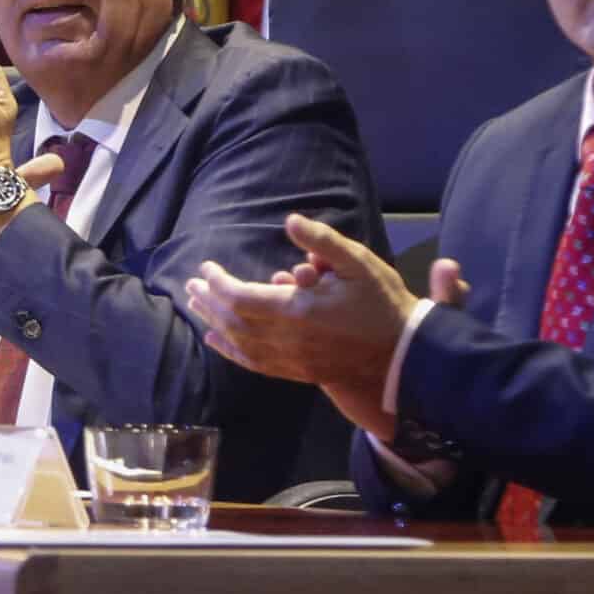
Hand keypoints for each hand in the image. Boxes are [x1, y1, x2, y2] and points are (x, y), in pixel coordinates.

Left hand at [182, 215, 430, 425]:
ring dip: (213, 322)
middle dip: (209, 300)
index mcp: (298, 311)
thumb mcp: (359, 263)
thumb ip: (322, 241)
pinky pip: (253, 363)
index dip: (218, 283)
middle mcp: (287, 339)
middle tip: (191, 283)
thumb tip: (290, 221)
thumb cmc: (382, 304)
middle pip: (233, 320)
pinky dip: (229, 350)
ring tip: (196, 304)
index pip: (241, 297)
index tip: (206, 267)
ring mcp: (290, 360)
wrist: (402, 355)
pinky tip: (215, 340)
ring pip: (239, 343)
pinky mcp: (295, 372)